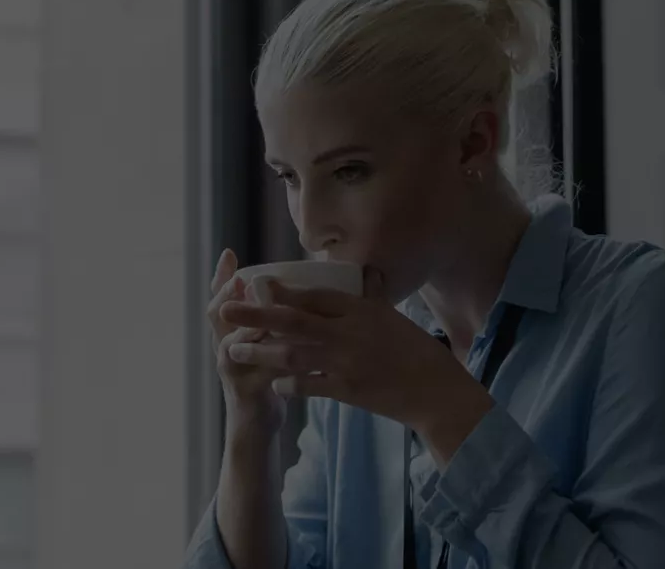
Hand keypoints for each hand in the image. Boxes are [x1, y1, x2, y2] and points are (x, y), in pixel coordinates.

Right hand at [207, 249, 284, 436]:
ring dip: (251, 326)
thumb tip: (282, 284)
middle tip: (239, 280)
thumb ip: (268, 318)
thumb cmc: (264, 377)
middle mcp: (225, 347)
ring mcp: (232, 369)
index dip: (221, 277)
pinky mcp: (247, 390)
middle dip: (228, 295)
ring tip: (267, 311)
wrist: (256, 423)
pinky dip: (280, 361)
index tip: (229, 254)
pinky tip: (298, 350)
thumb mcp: (262, 344)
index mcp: (230, 332)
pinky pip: (263, 372)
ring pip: (236, 342)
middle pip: (218, 315)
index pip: (220, 299)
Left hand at [218, 267, 494, 461]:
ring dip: (260, 352)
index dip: (282, 290)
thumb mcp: (394, 317)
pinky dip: (289, 384)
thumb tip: (365, 271)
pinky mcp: (348, 392)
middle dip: (256, 315)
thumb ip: (373, 296)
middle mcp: (350, 333)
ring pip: (293, 355)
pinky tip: (273, 383)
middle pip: (294, 321)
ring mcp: (347, 363)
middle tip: (226, 310)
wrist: (438, 392)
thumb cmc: (417, 352)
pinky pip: (310, 386)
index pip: (315, 295)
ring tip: (233, 350)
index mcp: (361, 310)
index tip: (255, 284)